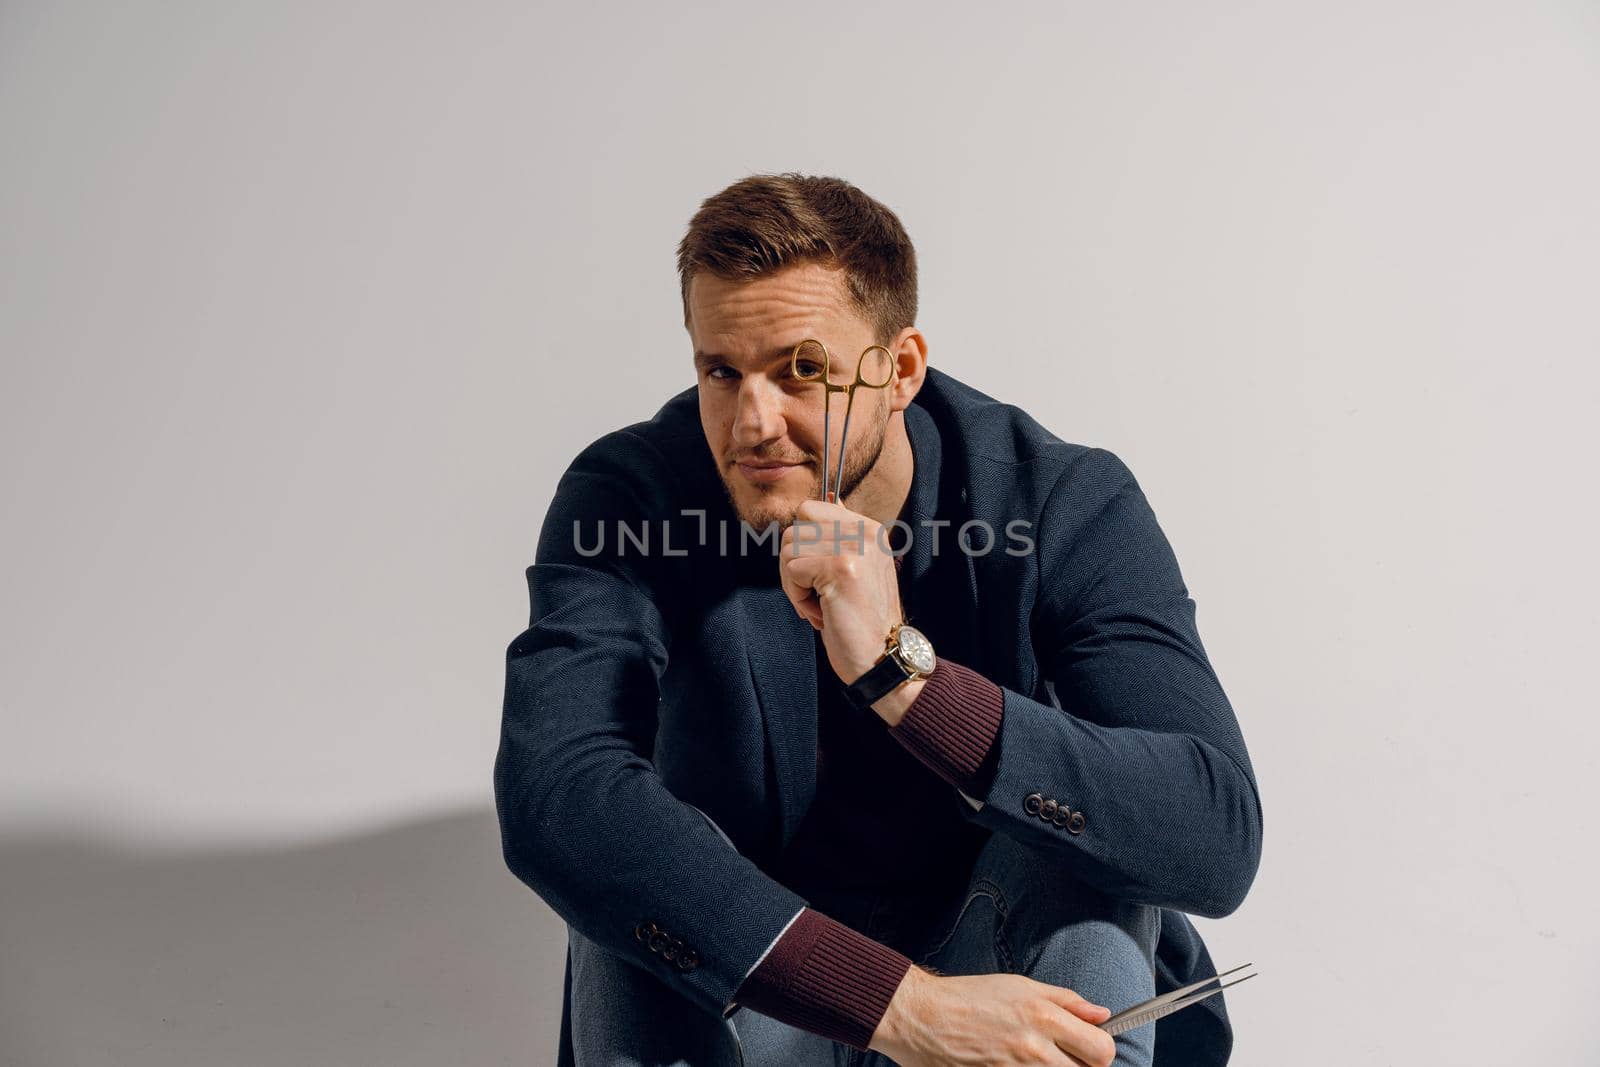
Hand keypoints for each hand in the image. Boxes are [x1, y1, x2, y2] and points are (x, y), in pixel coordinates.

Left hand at [778, 498, 902, 685]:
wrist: (882, 657)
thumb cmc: (860, 620)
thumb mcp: (854, 568)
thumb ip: (838, 535)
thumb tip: (822, 499)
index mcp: (869, 529)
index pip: (809, 509)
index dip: (801, 545)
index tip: (819, 575)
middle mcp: (865, 531)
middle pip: (793, 530)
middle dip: (793, 567)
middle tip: (817, 595)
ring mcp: (855, 547)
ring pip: (788, 549)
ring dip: (794, 585)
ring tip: (822, 604)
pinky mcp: (841, 567)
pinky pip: (792, 570)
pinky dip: (797, 598)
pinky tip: (822, 612)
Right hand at [869, 966, 1117, 1066]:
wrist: (922, 1017)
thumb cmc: (969, 997)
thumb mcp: (1021, 986)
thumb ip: (1066, 1002)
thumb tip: (1102, 1015)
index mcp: (1043, 1016)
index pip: (1102, 1050)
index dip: (1101, 1050)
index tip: (1090, 1047)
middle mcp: (1034, 1048)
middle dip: (1080, 1065)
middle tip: (1062, 1055)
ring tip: (1034, 1056)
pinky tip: (1014, 1062)